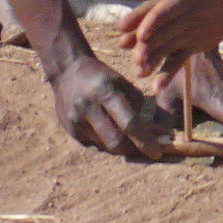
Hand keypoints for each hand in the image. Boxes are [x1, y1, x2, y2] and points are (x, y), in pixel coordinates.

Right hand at [48, 54, 165, 158]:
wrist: (65, 70)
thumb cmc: (100, 75)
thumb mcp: (120, 80)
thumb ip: (135, 103)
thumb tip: (150, 130)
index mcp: (104, 90)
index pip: (128, 123)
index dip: (145, 140)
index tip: (157, 152)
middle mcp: (87, 107)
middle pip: (115, 141)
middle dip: (134, 149)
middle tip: (147, 148)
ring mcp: (76, 121)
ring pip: (105, 146)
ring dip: (122, 146)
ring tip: (130, 138)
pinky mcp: (70, 131)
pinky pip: (95, 145)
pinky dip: (107, 143)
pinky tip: (110, 132)